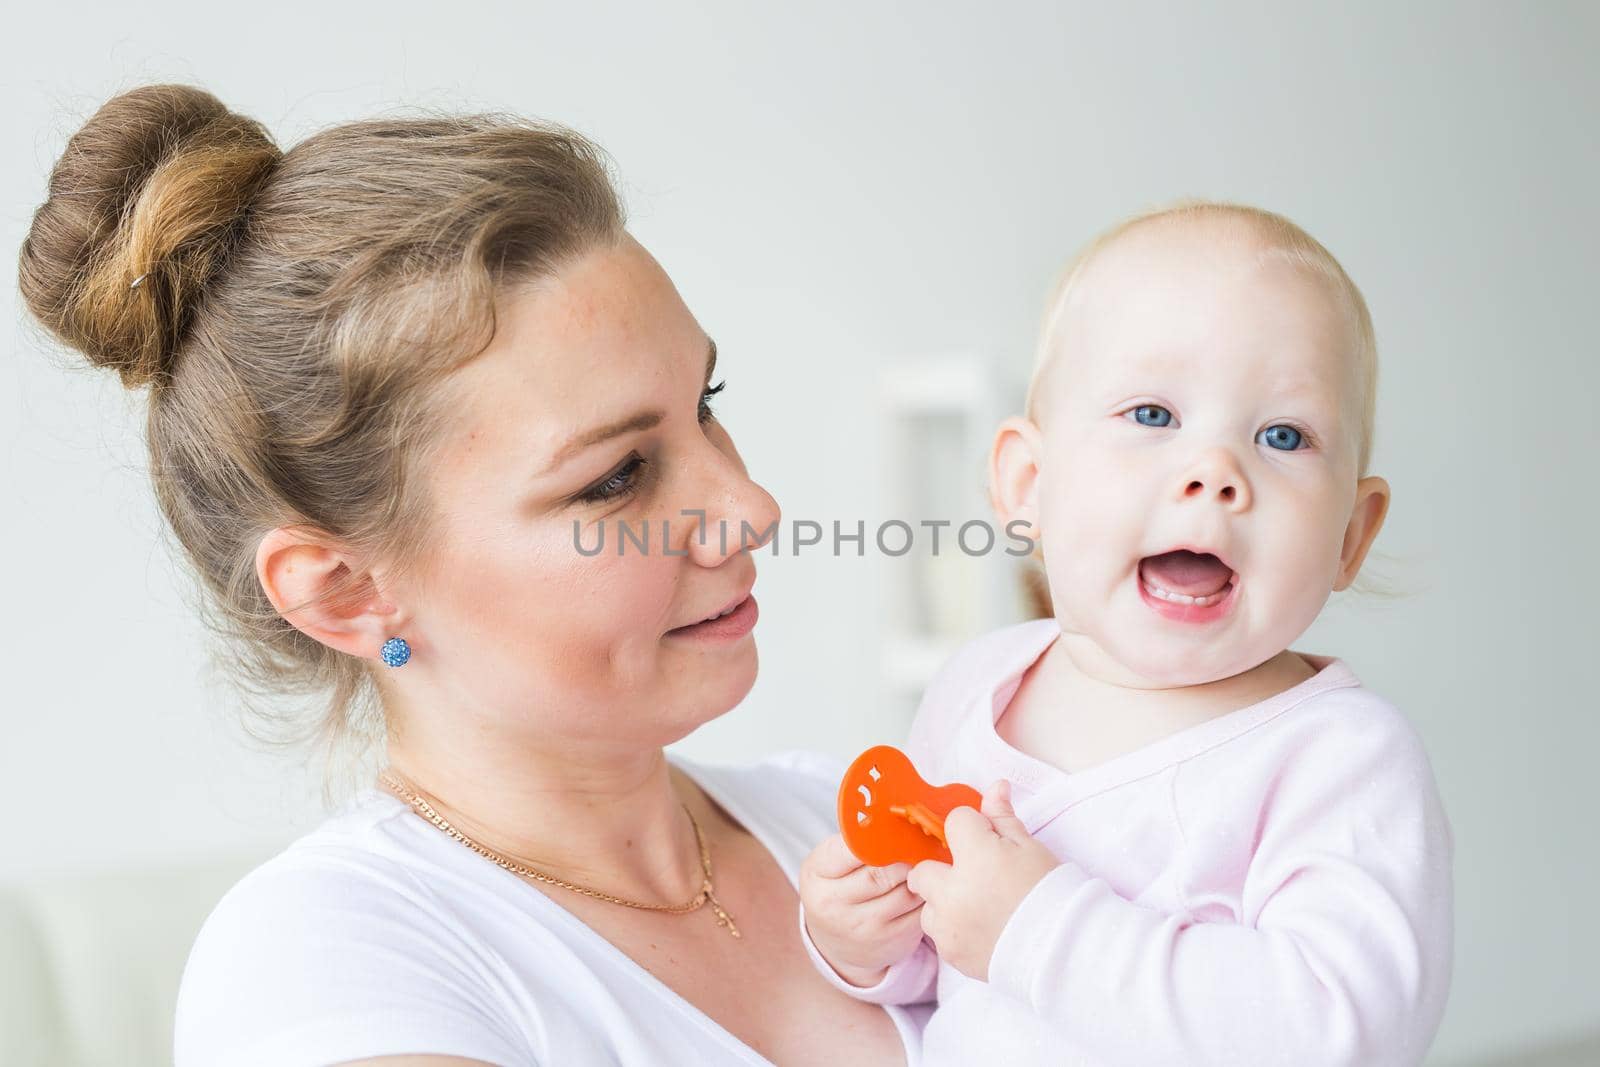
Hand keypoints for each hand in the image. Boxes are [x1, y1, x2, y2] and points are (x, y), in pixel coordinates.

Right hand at [799, 833, 926, 987]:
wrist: (836, 943)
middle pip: (883, 873)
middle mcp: (836, 905)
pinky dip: (928, 896)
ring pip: (907, 892)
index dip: (878, 838)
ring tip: (926, 862)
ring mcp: (865, 928)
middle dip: (906, 855)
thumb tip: (894, 818)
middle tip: (919, 842)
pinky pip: (920, 912)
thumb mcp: (829, 865)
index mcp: (818, 876)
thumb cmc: (837, 888)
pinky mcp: (893, 941)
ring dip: (922, 875)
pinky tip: (928, 887)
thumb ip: (853, 845)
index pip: (851, 850)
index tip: (894, 827)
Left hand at [906, 779, 1059, 980]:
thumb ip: (1003, 818)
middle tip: (973, 878)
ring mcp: (948, 926)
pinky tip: (982, 929)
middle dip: (941, 870)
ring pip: (927, 906)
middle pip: (921, 870)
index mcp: (975, 857)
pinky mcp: (951, 953)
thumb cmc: (1050, 894)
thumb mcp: (1030, 849)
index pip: (955, 822)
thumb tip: (995, 786)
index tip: (990, 843)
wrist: (1064, 949)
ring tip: (978, 908)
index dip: (973, 829)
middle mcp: (952, 891)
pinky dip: (953, 930)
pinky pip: (939, 935)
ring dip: (944, 903)